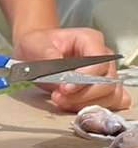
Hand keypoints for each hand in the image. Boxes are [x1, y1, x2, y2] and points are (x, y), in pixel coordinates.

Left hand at [13, 27, 131, 112]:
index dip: (84, 78)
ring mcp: (105, 73)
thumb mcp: (37, 44)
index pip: (99, 63)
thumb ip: (48, 56)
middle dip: (82, 95)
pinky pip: (110, 102)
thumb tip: (59, 72)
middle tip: (59, 96)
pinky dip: (93, 107)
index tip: (65, 87)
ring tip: (62, 101)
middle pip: (107, 82)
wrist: (36, 52)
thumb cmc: (40, 45)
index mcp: (90, 40)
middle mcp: (103, 57)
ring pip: (110, 95)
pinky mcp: (101, 89)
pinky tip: (73, 105)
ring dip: (85, 103)